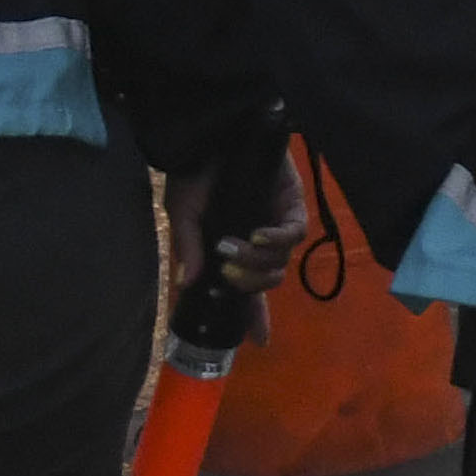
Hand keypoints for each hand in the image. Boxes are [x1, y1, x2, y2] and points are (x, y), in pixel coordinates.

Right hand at [164, 150, 314, 338]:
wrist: (211, 133)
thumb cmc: (194, 171)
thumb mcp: (182, 213)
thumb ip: (187, 248)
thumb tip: (187, 285)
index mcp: (232, 250)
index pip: (247, 292)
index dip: (253, 318)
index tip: (257, 343)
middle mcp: (257, 241)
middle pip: (267, 282)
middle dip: (249, 287)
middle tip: (227, 274)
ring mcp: (277, 223)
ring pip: (280, 263)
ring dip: (257, 264)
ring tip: (234, 249)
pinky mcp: (292, 204)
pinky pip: (293, 234)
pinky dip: (276, 241)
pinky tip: (258, 235)